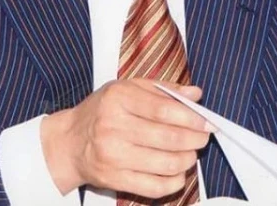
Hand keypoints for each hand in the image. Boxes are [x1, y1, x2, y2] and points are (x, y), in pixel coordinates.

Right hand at [40, 79, 211, 196]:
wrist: (70, 142)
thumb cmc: (103, 111)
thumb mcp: (128, 89)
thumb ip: (164, 90)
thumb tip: (195, 94)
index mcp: (119, 98)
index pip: (164, 110)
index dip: (191, 117)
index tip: (207, 122)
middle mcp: (113, 126)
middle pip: (169, 138)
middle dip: (194, 139)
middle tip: (202, 138)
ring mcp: (113, 155)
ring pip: (166, 163)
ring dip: (187, 160)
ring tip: (190, 153)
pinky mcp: (114, 179)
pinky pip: (154, 186)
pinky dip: (175, 181)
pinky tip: (178, 172)